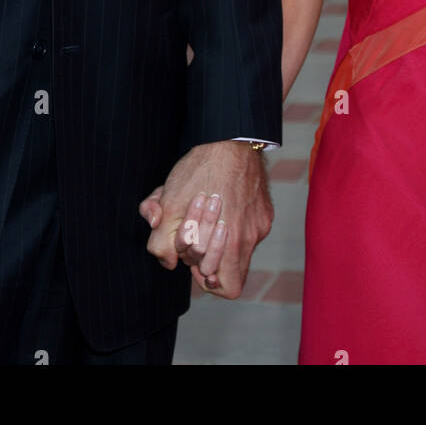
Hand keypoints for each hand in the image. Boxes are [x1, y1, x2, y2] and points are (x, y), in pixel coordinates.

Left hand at [139, 141, 271, 297]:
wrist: (230, 136)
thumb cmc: (200, 169)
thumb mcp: (169, 203)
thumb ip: (161, 241)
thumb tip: (169, 261)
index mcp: (231, 242)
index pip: (227, 288)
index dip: (206, 277)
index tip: (194, 255)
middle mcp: (251, 237)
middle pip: (231, 269)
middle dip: (208, 255)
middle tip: (195, 233)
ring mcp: (260, 224)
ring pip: (240, 249)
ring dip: (218, 238)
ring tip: (205, 214)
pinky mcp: (265, 211)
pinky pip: (249, 229)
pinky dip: (233, 222)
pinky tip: (220, 200)